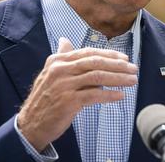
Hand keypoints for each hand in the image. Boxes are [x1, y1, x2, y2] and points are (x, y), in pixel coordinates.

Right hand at [17, 37, 137, 151]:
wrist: (31, 123)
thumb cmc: (45, 98)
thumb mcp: (50, 74)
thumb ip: (61, 57)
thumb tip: (65, 40)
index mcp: (57, 60)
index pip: (88, 53)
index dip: (109, 55)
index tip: (124, 59)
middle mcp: (60, 70)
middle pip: (95, 63)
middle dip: (118, 65)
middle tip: (134, 69)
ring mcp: (64, 85)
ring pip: (97, 77)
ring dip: (118, 79)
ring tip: (132, 81)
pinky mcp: (68, 101)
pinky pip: (94, 95)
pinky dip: (109, 95)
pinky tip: (120, 95)